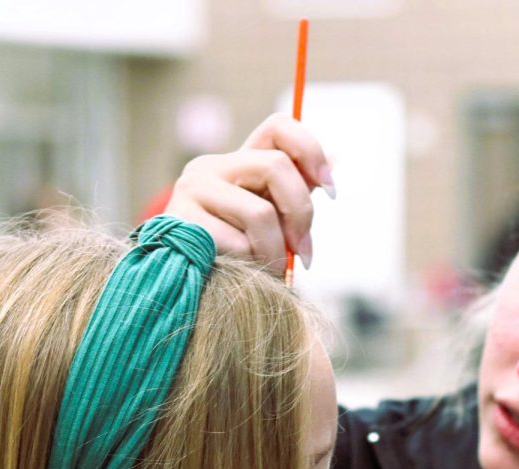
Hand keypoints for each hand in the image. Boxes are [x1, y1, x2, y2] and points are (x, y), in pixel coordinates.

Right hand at [163, 113, 333, 275]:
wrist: (183, 290)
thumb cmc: (235, 257)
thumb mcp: (271, 222)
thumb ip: (296, 193)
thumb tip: (338, 158)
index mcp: (237, 163)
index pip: (279, 127)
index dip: (310, 150)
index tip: (330, 189)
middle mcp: (210, 167)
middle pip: (277, 166)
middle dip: (301, 213)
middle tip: (304, 252)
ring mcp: (192, 190)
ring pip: (260, 212)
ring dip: (276, 251)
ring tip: (273, 272)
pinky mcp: (181, 221)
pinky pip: (237, 243)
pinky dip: (250, 265)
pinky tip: (239, 275)